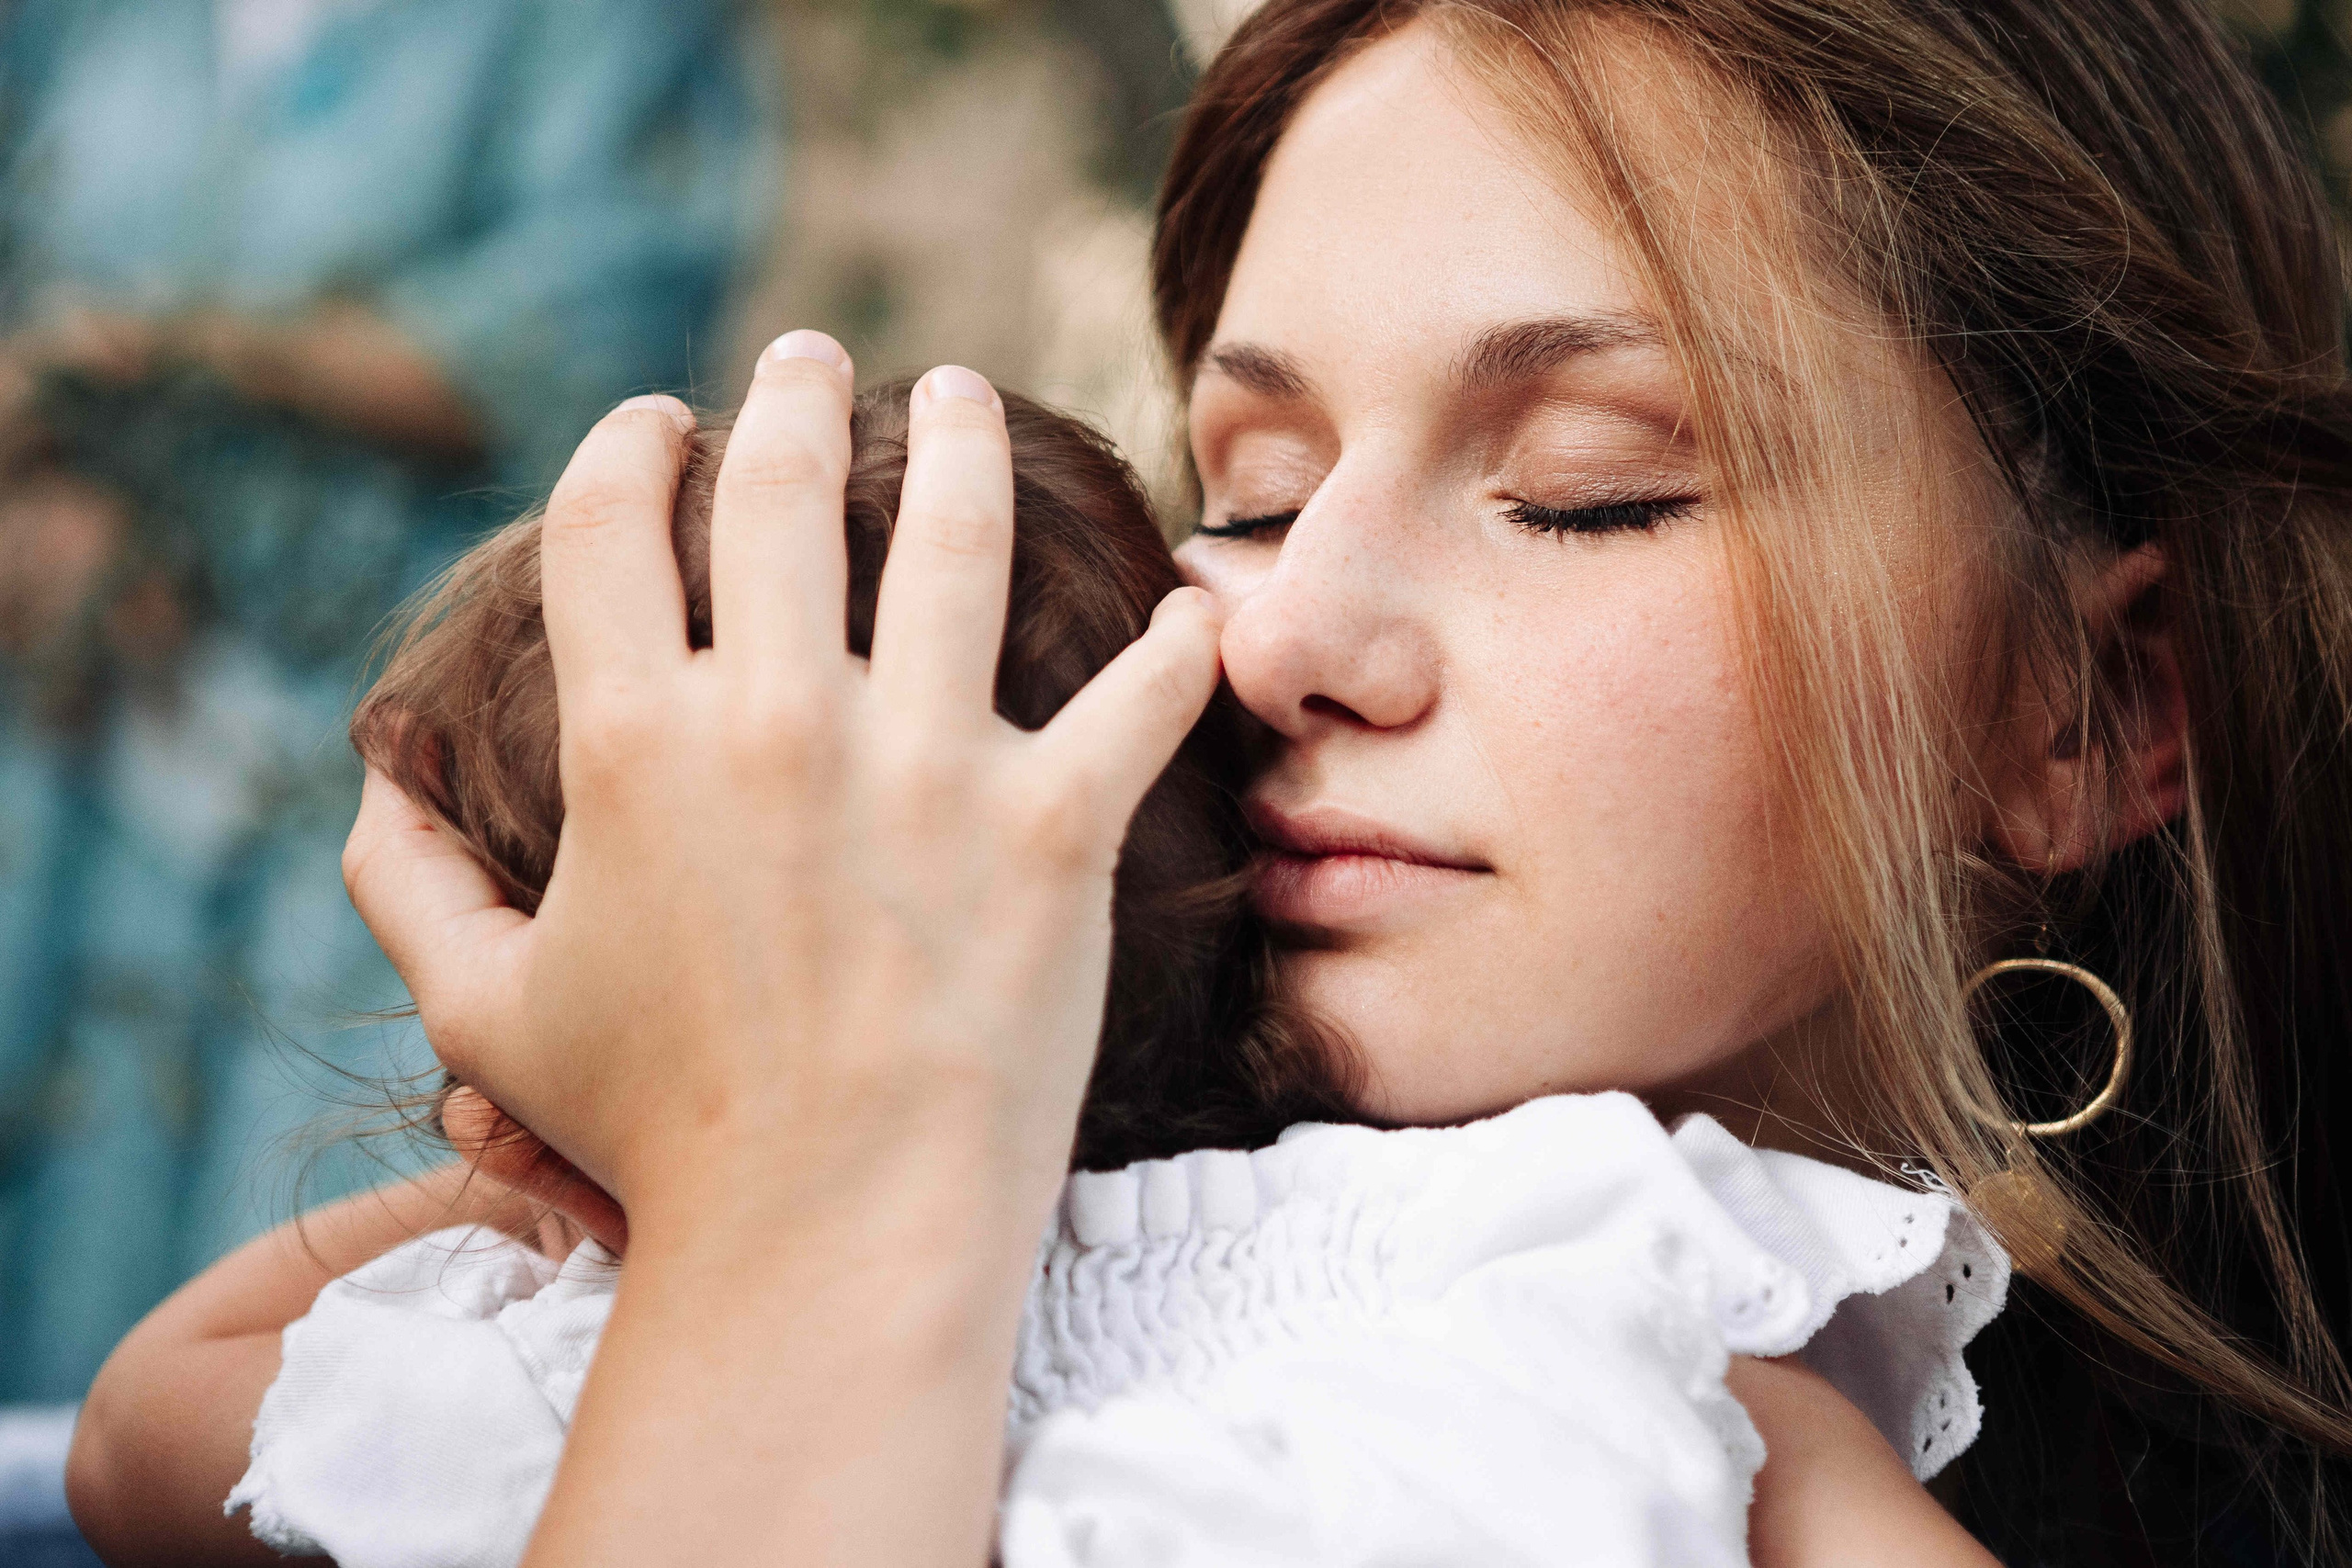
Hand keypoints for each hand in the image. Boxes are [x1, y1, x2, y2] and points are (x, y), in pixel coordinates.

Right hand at [341, 331, 1222, 1243]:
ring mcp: (925, 763)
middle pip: (778, 494)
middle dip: (791, 398)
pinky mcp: (1051, 828)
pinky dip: (1177, 641)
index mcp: (632, 744)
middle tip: (812, 357)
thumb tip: (364, 794)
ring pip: (952, 535)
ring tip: (966, 394)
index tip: (655, 424)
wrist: (826, 1240)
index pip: (610, 528)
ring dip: (961, 440)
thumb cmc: (656, 1135)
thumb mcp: (485, 1018)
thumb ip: (406, 892)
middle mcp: (777, 720)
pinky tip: (1191, 600)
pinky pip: (1139, 697)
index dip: (626, 451)